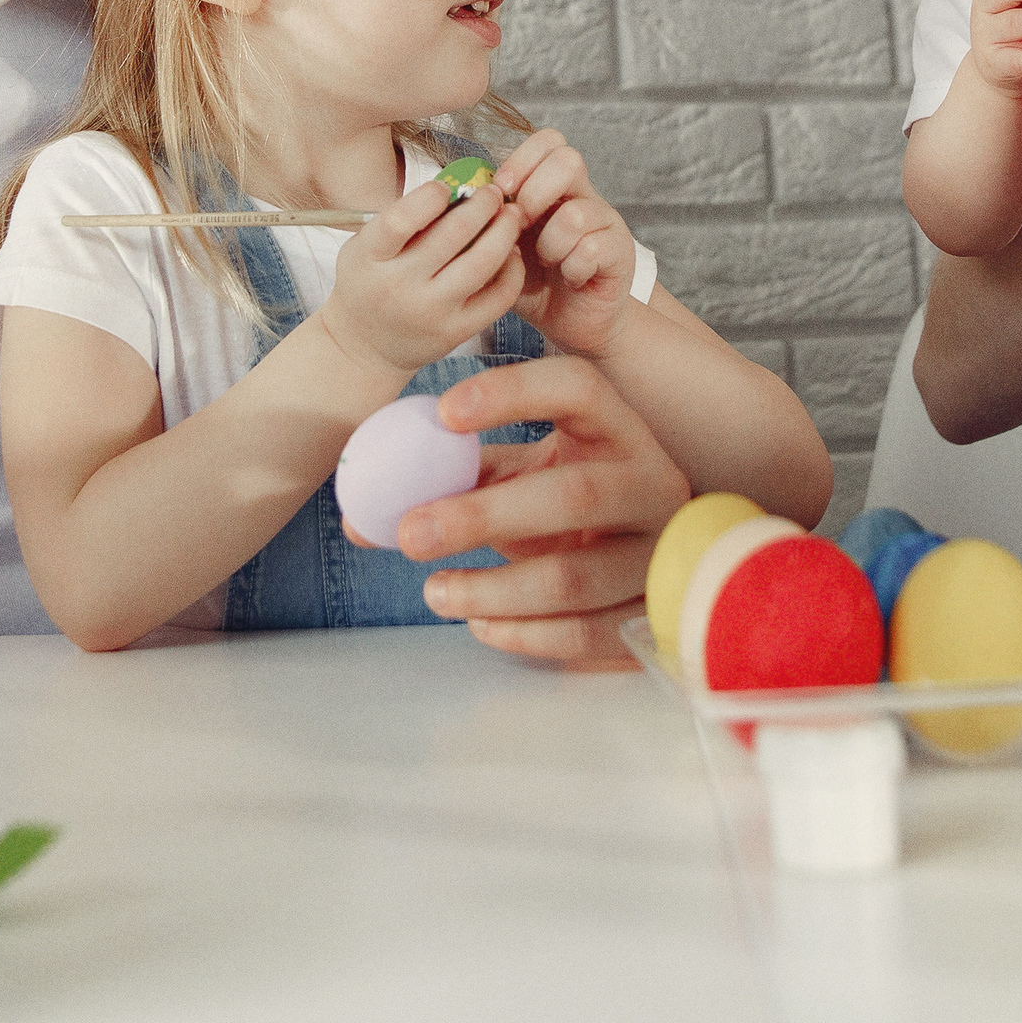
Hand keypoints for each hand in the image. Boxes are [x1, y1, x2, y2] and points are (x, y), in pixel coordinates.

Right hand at [318, 170, 524, 380]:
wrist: (364, 346)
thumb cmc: (369, 282)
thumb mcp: (367, 247)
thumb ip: (402, 218)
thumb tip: (460, 184)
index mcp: (369, 257)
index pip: (401, 220)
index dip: (431, 196)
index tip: (448, 186)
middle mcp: (398, 286)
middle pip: (453, 235)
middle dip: (482, 204)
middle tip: (494, 192)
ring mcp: (429, 312)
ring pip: (481, 264)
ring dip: (504, 232)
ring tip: (511, 216)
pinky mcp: (455, 333)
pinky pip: (498, 297)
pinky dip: (512, 269)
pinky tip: (511, 253)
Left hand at [397, 355, 693, 664]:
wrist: (640, 566)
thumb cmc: (564, 512)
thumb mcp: (519, 479)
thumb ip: (449, 480)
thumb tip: (361, 515)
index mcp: (619, 429)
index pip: (578, 388)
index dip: (512, 393)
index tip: (441, 414)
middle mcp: (653, 483)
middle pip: (573, 495)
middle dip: (483, 516)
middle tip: (410, 532)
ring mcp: (661, 554)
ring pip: (574, 577)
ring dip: (492, 589)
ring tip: (435, 592)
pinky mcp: (654, 615)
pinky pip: (586, 632)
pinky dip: (525, 634)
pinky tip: (480, 626)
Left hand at [489, 128, 639, 358]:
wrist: (573, 324)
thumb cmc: (534, 283)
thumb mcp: (503, 249)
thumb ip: (488, 223)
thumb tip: (460, 200)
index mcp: (554, 188)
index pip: (549, 142)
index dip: (522, 159)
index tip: (500, 191)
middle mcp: (583, 196)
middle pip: (569, 159)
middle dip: (534, 192)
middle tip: (520, 225)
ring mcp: (605, 223)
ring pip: (576, 213)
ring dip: (551, 243)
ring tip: (548, 262)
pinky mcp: (619, 252)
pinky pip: (591, 249)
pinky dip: (572, 268)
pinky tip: (570, 278)